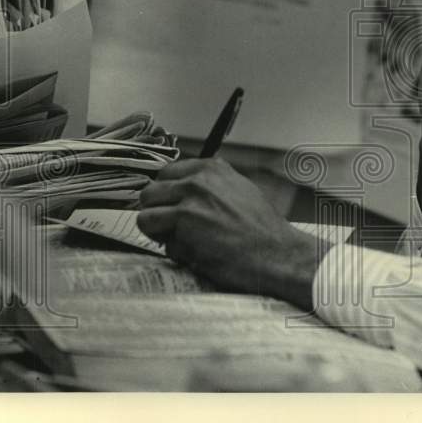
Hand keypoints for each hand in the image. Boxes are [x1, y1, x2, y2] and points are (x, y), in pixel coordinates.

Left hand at [136, 158, 329, 308]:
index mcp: (212, 169)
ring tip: (179, 241)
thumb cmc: (262, 230)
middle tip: (171, 228)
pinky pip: (157, 237)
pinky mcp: (183, 226)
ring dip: (158, 231)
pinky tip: (192, 252)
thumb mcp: (240, 191)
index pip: (166, 173)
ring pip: (146, 215)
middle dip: (157, 212)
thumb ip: (211, 187)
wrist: (276, 253)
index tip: (170, 207)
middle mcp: (198, 180)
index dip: (166, 194)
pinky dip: (170, 248)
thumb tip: (184, 192)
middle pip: (150, 192)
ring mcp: (189, 202)